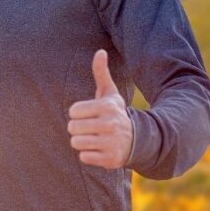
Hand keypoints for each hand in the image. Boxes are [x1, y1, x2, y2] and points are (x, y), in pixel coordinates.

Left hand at [67, 50, 132, 168]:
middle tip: (90, 128)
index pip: (73, 111)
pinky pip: (84, 157)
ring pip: (76, 143)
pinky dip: (89, 155)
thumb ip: (101, 73)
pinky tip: (100, 149)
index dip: (78, 113)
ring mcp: (111, 143)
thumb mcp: (109, 94)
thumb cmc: (115, 113)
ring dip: (82, 142)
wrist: (137, 139)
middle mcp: (110, 124)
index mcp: (107, 107)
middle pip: (72, 128)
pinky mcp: (110, 159)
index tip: (89, 114)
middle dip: (78, 128)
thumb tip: (100, 51)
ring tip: (95, 138)